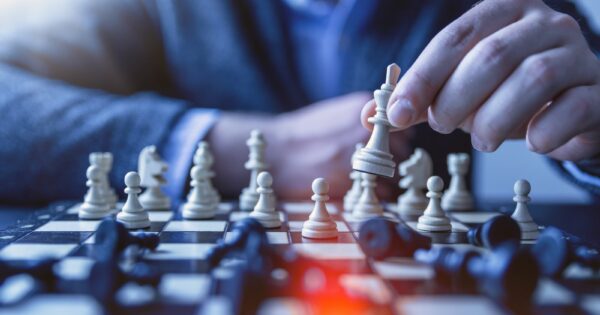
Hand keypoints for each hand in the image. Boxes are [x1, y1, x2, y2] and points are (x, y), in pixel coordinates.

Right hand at [210, 92, 410, 199]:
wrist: (276, 152)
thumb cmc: (303, 135)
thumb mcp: (335, 113)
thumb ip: (362, 119)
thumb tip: (388, 129)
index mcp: (362, 108)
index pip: (403, 125)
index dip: (397, 140)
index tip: (388, 147)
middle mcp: (364, 129)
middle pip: (401, 149)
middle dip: (392, 160)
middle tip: (375, 167)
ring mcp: (359, 154)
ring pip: (393, 172)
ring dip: (386, 179)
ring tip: (367, 180)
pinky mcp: (351, 179)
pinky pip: (381, 191)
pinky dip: (376, 194)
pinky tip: (360, 190)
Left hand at [363, 0, 599, 160]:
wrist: (571, 106)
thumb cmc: (508, 93)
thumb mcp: (461, 89)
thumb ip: (420, 98)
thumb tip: (372, 115)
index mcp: (503, 12)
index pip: (455, 37)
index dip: (422, 77)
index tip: (397, 114)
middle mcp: (544, 24)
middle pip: (492, 55)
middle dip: (456, 99)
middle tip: (443, 126)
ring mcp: (578, 54)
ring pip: (534, 78)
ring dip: (495, 120)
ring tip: (481, 140)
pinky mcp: (598, 90)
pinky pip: (572, 109)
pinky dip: (543, 133)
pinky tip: (531, 142)